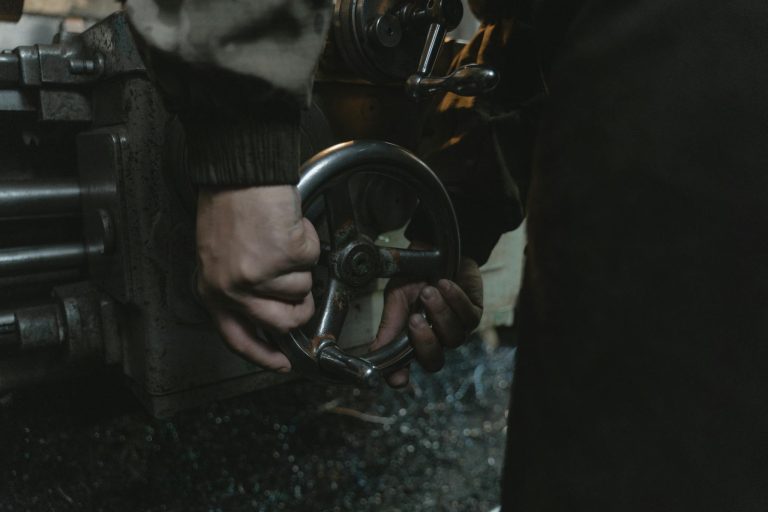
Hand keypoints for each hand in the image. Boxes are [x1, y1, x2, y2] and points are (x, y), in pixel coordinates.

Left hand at [196, 185, 319, 371]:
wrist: (240, 173)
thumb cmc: (230, 206)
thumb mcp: (219, 258)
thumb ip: (237, 290)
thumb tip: (269, 313)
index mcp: (213, 291)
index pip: (238, 339)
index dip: (264, 355)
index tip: (281, 362)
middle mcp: (234, 289)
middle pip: (284, 322)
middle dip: (301, 308)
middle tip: (300, 286)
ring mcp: (261, 275)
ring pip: (303, 289)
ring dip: (301, 264)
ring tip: (280, 239)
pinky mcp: (286, 256)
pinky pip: (313, 259)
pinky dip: (307, 240)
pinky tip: (287, 225)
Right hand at [371, 256, 483, 386]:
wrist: (433, 249)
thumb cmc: (413, 277)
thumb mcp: (395, 299)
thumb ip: (389, 326)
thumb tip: (373, 356)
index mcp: (412, 340)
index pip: (406, 368)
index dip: (401, 376)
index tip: (398, 378)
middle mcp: (436, 340)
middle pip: (434, 362)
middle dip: (425, 342)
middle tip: (414, 318)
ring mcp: (457, 329)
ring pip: (453, 338)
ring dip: (440, 313)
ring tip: (429, 290)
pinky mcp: (474, 313)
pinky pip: (468, 316)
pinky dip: (455, 299)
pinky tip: (445, 283)